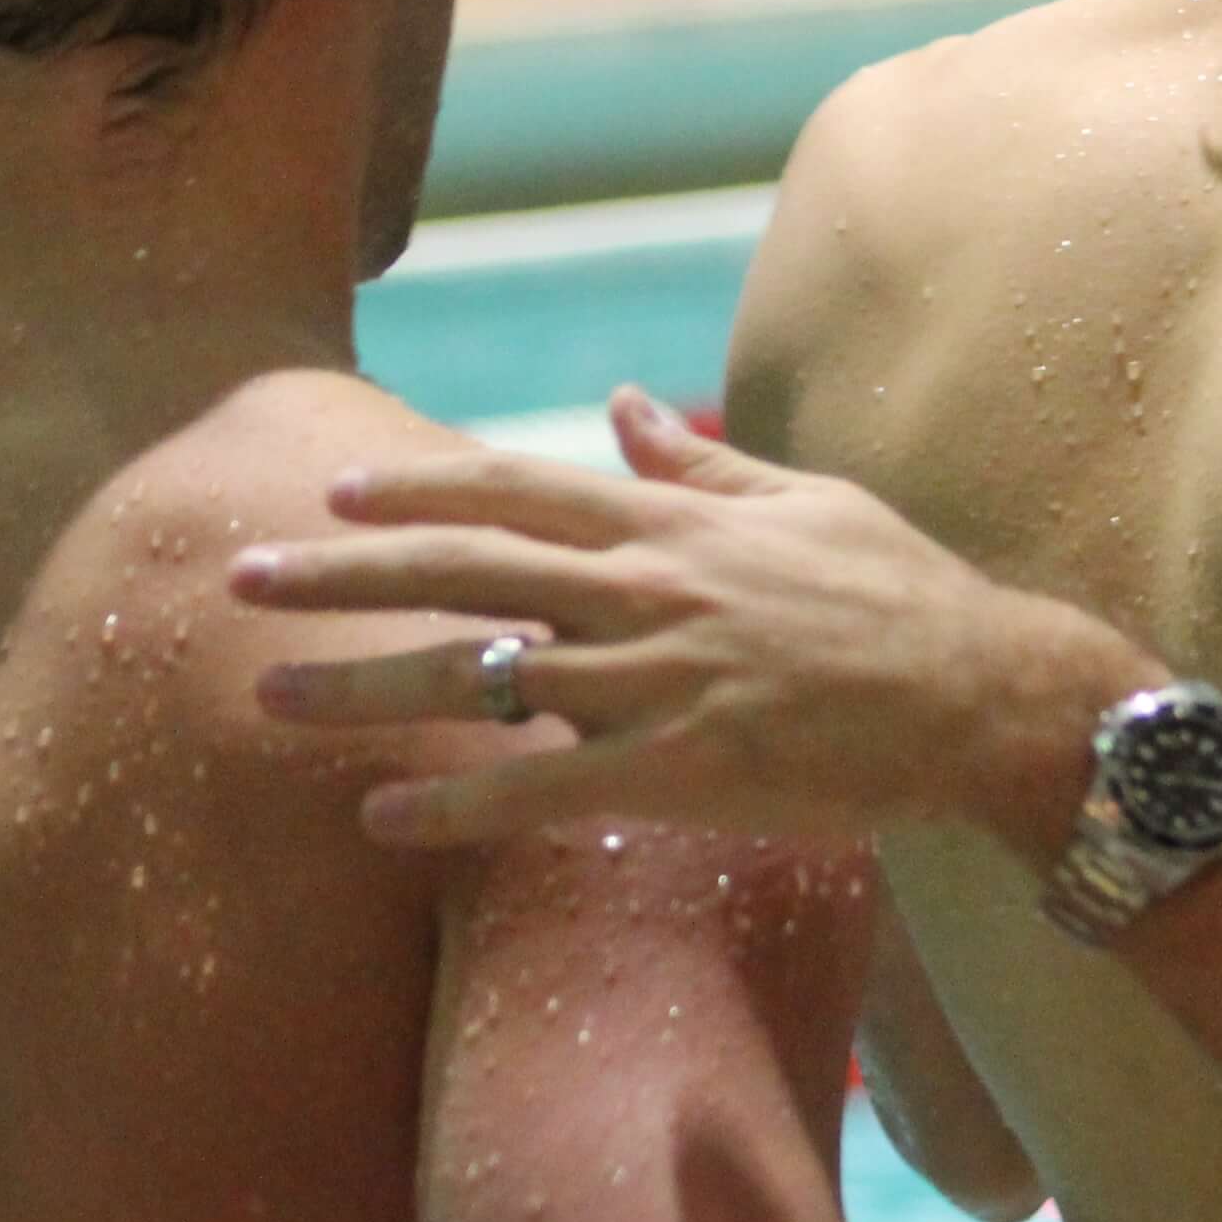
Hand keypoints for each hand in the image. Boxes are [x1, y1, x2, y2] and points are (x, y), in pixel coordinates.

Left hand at [233, 389, 1149, 851]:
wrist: (981, 693)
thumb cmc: (902, 592)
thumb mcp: (806, 498)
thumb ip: (699, 462)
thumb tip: (622, 404)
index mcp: (676, 524)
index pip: (516, 491)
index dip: (415, 490)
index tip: (330, 493)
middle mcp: (650, 590)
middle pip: (466, 572)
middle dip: (342, 574)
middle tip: (240, 579)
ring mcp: (659, 680)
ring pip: (481, 676)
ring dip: (361, 687)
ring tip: (265, 698)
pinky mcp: (680, 770)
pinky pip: (541, 789)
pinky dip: (454, 802)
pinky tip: (380, 818)